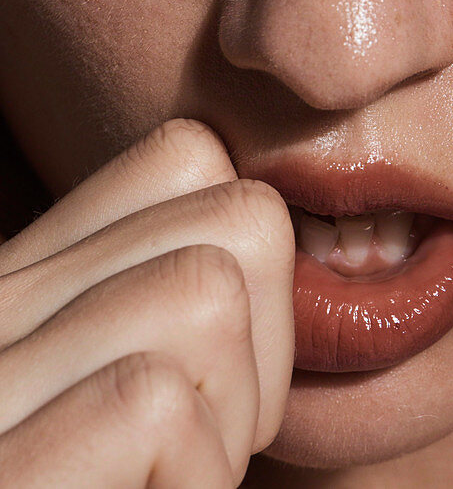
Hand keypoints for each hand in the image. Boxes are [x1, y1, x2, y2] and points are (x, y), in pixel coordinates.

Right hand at [0, 118, 294, 486]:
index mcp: (26, 283)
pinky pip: (157, 401)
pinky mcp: (3, 470)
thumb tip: (264, 242)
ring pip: (207, 290)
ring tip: (167, 482)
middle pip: (235, 215)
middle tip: (205, 440)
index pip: (188, 154)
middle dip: (267, 342)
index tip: (225, 361)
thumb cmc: (85, 476)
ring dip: (233, 415)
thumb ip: (149, 310)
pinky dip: (192, 478)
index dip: (251, 249)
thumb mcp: (106, 396)